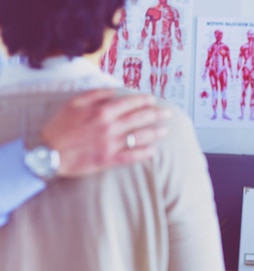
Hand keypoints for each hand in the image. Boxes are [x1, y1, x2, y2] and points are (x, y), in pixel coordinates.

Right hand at [40, 89, 169, 176]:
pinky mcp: (109, 159)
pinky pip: (132, 156)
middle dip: (156, 114)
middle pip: (140, 118)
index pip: (130, 103)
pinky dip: (144, 153)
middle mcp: (110, 126)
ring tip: (165, 130)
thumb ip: (96, 94)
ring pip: (140, 136)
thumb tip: (115, 90)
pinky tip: (153, 151)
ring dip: (155, 133)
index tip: (153, 99)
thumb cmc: (60, 127)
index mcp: (102, 111)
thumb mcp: (74, 103)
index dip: (144, 100)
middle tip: (167, 114)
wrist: (49, 152)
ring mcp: (111, 144)